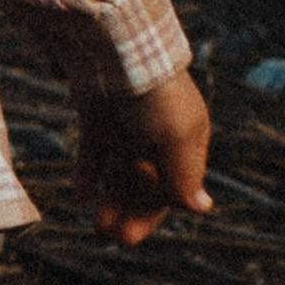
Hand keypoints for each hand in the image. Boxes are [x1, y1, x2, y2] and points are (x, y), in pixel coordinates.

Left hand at [72, 70, 212, 247]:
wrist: (114, 49)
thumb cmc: (153, 96)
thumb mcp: (175, 139)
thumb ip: (185, 177)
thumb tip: (202, 209)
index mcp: (186, 138)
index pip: (174, 187)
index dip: (152, 213)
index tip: (130, 235)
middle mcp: (159, 133)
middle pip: (146, 182)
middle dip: (129, 210)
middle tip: (111, 234)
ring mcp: (127, 123)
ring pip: (119, 170)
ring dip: (110, 198)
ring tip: (96, 221)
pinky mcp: (99, 114)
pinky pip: (95, 150)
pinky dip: (89, 172)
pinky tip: (82, 193)